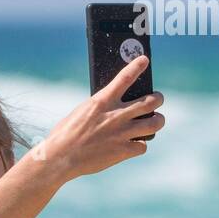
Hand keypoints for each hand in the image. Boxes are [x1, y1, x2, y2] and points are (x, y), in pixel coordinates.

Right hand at [43, 55, 165, 180]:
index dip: (137, 66)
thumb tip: (112, 108)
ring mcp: (122, 133)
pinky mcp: (123, 150)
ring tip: (156, 120)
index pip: (125, 78)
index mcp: (102, 101)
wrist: (60, 157)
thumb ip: (100, 108)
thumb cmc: (64, 134)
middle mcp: (116, 115)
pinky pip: (143, 146)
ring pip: (155, 123)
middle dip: (158, 98)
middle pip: (150, 101)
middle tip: (157, 99)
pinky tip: (134, 145)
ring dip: (158, 120)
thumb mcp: (81, 112)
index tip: (144, 60)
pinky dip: (140, 145)